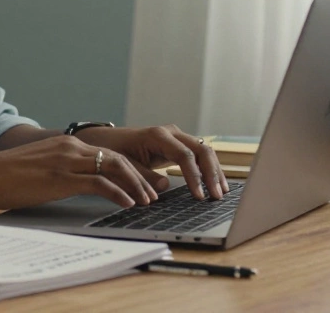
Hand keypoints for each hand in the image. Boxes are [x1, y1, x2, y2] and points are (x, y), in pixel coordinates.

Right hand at [0, 136, 160, 210]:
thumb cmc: (6, 176)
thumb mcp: (39, 168)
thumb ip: (59, 170)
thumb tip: (74, 183)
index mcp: (66, 144)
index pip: (107, 152)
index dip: (130, 167)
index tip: (145, 181)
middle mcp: (70, 147)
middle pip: (117, 157)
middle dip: (140, 175)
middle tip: (155, 191)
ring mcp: (66, 161)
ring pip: (114, 167)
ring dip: (135, 184)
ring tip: (146, 200)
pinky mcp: (61, 178)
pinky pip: (99, 183)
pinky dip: (118, 193)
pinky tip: (127, 204)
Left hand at [75, 124, 226, 199]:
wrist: (107, 141)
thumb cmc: (113, 152)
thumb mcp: (123, 165)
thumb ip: (142, 175)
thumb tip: (165, 186)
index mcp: (157, 136)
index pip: (184, 155)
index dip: (194, 176)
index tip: (199, 195)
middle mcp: (171, 133)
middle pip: (201, 149)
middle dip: (211, 173)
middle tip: (216, 196)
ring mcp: (177, 137)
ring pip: (204, 150)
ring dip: (215, 171)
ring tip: (222, 192)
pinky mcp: (179, 145)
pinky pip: (200, 155)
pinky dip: (210, 168)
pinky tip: (217, 184)